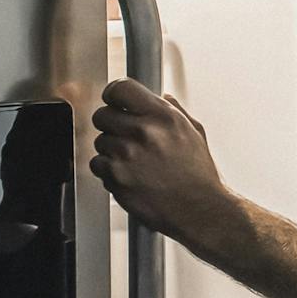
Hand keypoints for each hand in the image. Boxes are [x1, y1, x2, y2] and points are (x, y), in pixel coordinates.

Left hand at [90, 79, 231, 240]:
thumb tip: (163, 97)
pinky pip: (97, 164)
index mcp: (163, 116)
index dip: (114, 94)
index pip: (121, 89)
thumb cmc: (199, 174)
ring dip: (111, 150)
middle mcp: (144, 131)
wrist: (199, 209)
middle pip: (102, 114)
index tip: (115, 102)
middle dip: (111, 125)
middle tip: (126, 137)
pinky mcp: (115, 176)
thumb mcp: (195, 133)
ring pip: (99, 141)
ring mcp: (127, 154)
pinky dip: (108, 170)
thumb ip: (175, 111)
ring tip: (135, 162)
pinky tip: (129, 175)